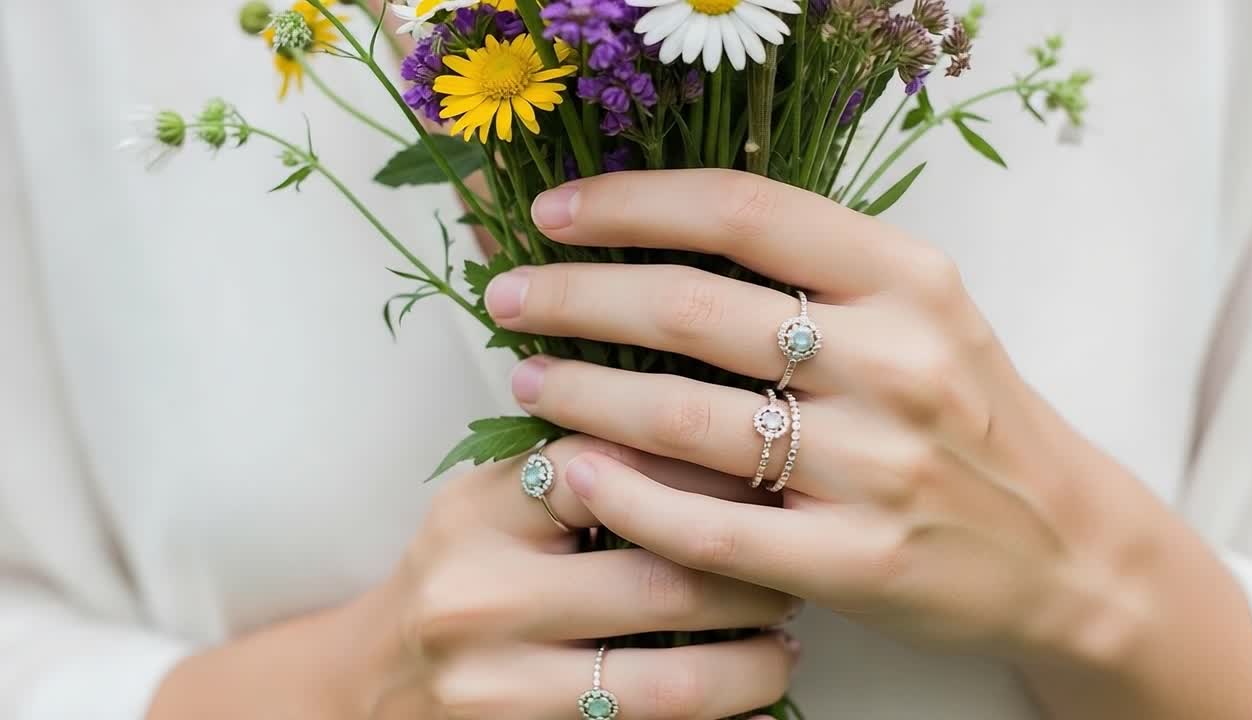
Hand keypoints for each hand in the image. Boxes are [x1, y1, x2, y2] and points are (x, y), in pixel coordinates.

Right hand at [150, 437, 797, 719]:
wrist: (361, 693)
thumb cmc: (452, 581)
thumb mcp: (485, 508)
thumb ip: (571, 469)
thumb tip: (713, 425)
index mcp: (478, 516)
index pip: (609, 470)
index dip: (704, 471)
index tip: (766, 473)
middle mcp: (480, 601)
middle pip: (661, 580)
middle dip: (755, 577)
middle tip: (800, 568)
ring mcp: (498, 693)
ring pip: (671, 683)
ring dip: (754, 665)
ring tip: (786, 647)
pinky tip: (752, 709)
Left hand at [484, 169, 1251, 718]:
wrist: (1064, 548)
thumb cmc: (968, 419)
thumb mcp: (923, 314)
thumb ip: (818, 272)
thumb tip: (661, 239)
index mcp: (908, 279)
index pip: (744, 210)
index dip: (630, 204)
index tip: (554, 215)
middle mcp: (895, 361)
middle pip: (692, 307)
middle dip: (576, 297)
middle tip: (507, 300)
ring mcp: (876, 466)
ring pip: (684, 416)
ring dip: (581, 393)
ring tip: (527, 383)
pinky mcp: (855, 562)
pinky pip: (706, 527)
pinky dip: (623, 496)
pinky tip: (569, 473)